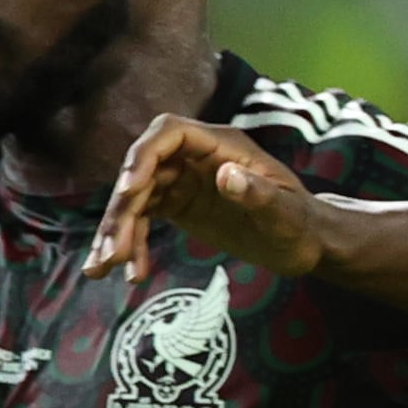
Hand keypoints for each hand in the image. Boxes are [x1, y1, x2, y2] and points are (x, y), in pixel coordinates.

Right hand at [86, 116, 323, 284]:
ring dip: (117, 230)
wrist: (304, 245)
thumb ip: (257, 194)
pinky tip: (128, 274)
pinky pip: (143, 218)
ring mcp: (184, 181)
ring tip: (103, 268)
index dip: (143, 157)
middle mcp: (195, 158)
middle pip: (143, 170)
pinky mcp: (178, 206)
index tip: (128, 192)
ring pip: (136, 198)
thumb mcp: (284, 213)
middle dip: (123, 210)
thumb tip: (226, 175)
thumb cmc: (301, 224)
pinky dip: (131, 243)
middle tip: (113, 252)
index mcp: (221, 146)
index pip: (169, 133)